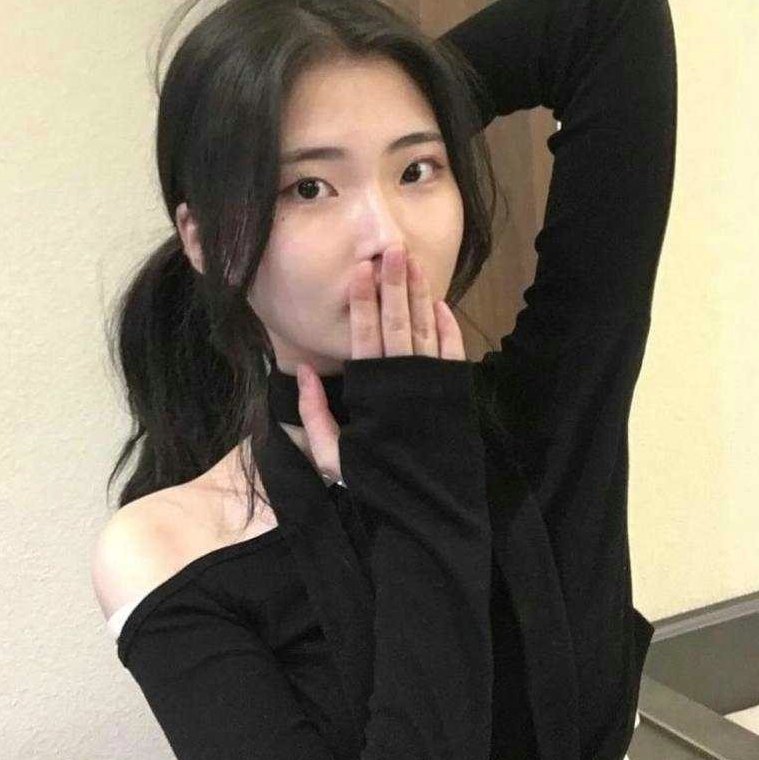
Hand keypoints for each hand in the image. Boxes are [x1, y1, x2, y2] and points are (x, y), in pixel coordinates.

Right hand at [296, 244, 465, 483]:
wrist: (426, 509)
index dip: (363, 303)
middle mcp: (402, 383)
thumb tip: (303, 372)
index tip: (362, 271)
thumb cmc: (374, 483)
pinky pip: (452, 353)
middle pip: (396, 324)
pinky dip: (448, 327)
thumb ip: (314, 414)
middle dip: (394, 285)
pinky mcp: (455, 395)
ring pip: (424, 331)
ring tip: (413, 263)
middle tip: (392, 250)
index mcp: (370, 394)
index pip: (364, 337)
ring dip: (419, 296)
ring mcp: (431, 387)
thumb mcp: (332, 456)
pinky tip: (440, 304)